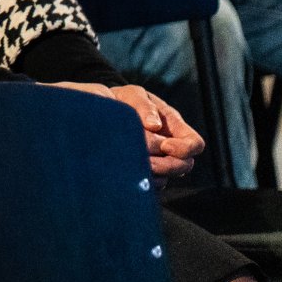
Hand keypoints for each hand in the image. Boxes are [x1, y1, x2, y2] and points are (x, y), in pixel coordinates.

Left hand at [54, 83, 203, 176]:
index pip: (194, 143)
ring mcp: (153, 159)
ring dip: (153, 175)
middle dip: (168, 166)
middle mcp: (167, 144)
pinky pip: (147, 185)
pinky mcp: (137, 172)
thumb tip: (154, 126)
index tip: (166, 147)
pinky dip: (140, 182)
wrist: (87, 112)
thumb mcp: (128, 96)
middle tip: (147, 163)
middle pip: (184, 165)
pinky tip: (124, 174)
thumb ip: (142, 107)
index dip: (185, 148)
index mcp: (171, 124)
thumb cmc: (112, 99)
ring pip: (166, 177)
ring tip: (131, 166)